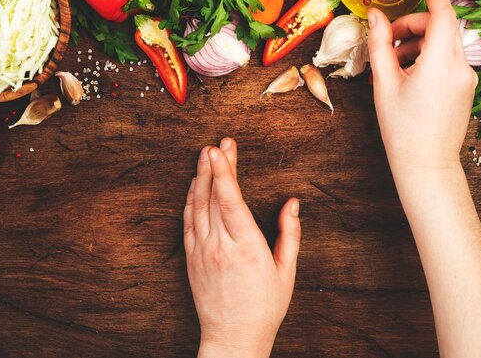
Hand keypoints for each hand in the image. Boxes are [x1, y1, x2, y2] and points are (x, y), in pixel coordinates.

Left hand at [184, 138, 300, 357]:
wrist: (233, 337)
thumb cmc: (265, 306)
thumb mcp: (287, 271)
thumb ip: (291, 234)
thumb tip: (292, 203)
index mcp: (247, 247)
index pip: (231, 200)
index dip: (225, 171)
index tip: (221, 148)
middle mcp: (220, 246)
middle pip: (213, 196)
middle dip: (214, 166)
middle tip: (218, 143)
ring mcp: (202, 252)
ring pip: (197, 206)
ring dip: (200, 178)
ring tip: (204, 156)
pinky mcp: (191, 259)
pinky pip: (188, 222)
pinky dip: (190, 200)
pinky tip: (194, 186)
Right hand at [367, 0, 477, 172]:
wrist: (425, 165)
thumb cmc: (403, 130)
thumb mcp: (385, 84)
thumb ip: (379, 45)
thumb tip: (374, 18)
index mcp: (441, 63)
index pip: (442, 14)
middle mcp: (461, 68)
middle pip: (440, 28)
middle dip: (413, 26)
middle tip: (387, 39)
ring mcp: (467, 79)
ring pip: (443, 45)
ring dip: (417, 44)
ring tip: (391, 64)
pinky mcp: (465, 89)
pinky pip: (447, 61)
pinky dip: (427, 58)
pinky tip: (406, 74)